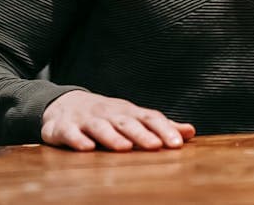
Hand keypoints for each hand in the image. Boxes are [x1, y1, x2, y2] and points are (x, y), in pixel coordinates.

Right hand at [41, 90, 195, 151]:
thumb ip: (160, 126)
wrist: (64, 104)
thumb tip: (189, 131)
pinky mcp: (64, 128)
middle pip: (126, 122)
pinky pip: (71, 133)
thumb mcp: (132, 118)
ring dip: (112, 137)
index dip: (163, 129)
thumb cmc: (107, 116)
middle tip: (156, 146)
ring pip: (100, 127)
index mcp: (127, 112)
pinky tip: (87, 148)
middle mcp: (108, 113)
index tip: (177, 144)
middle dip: (141, 134)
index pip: (148, 117)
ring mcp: (86, 119)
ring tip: (124, 148)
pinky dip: (78, 140)